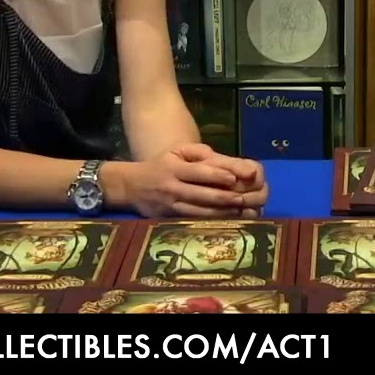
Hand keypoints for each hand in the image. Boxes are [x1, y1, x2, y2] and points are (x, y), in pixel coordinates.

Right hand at [124, 145, 248, 217]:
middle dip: (224, 197)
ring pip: (199, 211)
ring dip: (220, 212)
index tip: (234, 178)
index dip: (216, 175)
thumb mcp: (176, 152)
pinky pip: (193, 221)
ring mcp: (170, 205)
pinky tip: (225, 221)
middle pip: (201, 194)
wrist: (130, 186)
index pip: (198, 172)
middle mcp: (172, 187)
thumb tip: (223, 161)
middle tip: (243, 199)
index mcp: (174, 168)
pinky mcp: (169, 219)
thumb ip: (199, 153)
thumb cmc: (160, 166)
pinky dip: (210, 221)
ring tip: (240, 211)